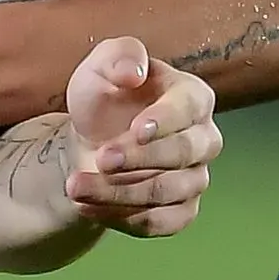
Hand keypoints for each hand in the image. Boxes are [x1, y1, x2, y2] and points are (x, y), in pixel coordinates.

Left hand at [56, 36, 221, 237]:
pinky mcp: (181, 211)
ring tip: (75, 186)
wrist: (92, 143)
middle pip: (183, 153)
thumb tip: (133, 73)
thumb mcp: (100, 68)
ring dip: (119, 192)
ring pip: (168, 193)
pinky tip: (88, 207)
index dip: (165, 120)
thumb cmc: (105, 100)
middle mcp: (203, 139)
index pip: (189, 107)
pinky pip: (161, 222)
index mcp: (192, 96)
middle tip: (100, 158)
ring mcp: (195, 178)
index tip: (136, 129)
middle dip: (139, 158)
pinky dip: (123, 218)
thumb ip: (118, 56)